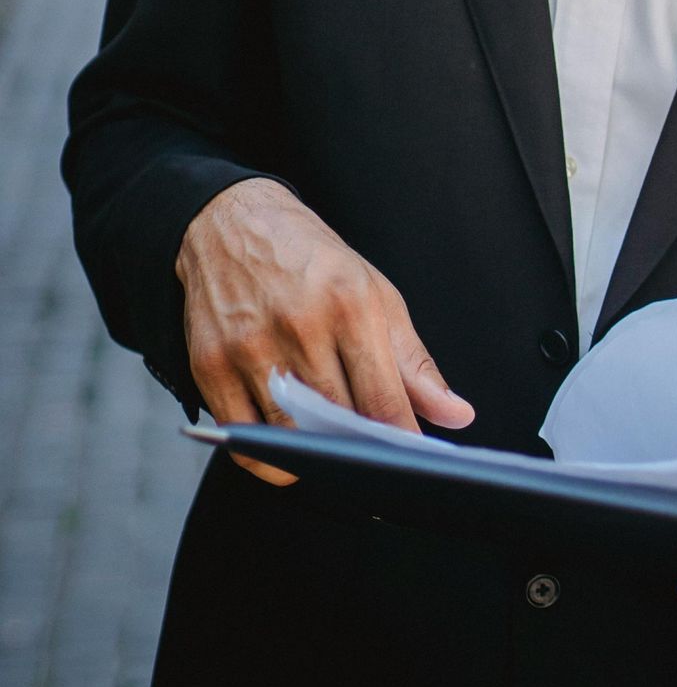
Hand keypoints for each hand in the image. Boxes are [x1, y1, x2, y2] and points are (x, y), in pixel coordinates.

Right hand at [177, 177, 473, 484]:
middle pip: (338, 419)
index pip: (382, 398)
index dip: (401, 440)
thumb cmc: (311, 262)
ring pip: (291, 434)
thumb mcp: (376, 296)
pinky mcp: (210, 364)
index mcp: (350, 304)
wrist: (232, 224)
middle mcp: (299, 325)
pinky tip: (288, 448)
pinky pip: (243, 438)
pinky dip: (268, 457)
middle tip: (374, 461)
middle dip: (360, 449)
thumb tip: (456, 415)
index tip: (412, 462)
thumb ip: (414, 364)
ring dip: (314, 455)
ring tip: (332, 450)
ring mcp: (250, 346)